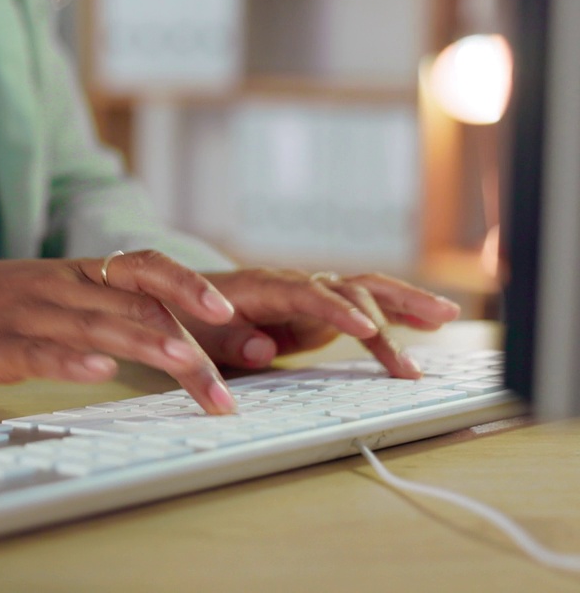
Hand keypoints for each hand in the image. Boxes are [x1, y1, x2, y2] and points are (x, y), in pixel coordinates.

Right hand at [0, 251, 239, 413]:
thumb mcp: (58, 295)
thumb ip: (110, 312)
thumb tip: (178, 340)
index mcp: (81, 275)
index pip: (147, 269)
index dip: (189, 285)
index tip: (228, 312)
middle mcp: (63, 288)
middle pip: (137, 309)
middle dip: (190, 347)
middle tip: (224, 390)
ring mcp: (30, 314)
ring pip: (97, 326)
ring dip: (145, 345)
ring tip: (185, 364)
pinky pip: (38, 350)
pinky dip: (70, 362)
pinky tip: (97, 373)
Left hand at [171, 269, 461, 377]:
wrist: (187, 305)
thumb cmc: (191, 319)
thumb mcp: (199, 336)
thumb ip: (230, 343)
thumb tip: (264, 349)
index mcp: (263, 287)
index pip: (309, 294)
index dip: (340, 311)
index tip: (369, 329)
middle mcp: (296, 285)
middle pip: (350, 286)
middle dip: (391, 305)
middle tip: (430, 327)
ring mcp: (312, 296)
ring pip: (366, 291)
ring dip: (407, 303)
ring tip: (447, 317)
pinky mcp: (322, 312)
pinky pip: (366, 307)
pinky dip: (399, 312)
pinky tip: (433, 322)